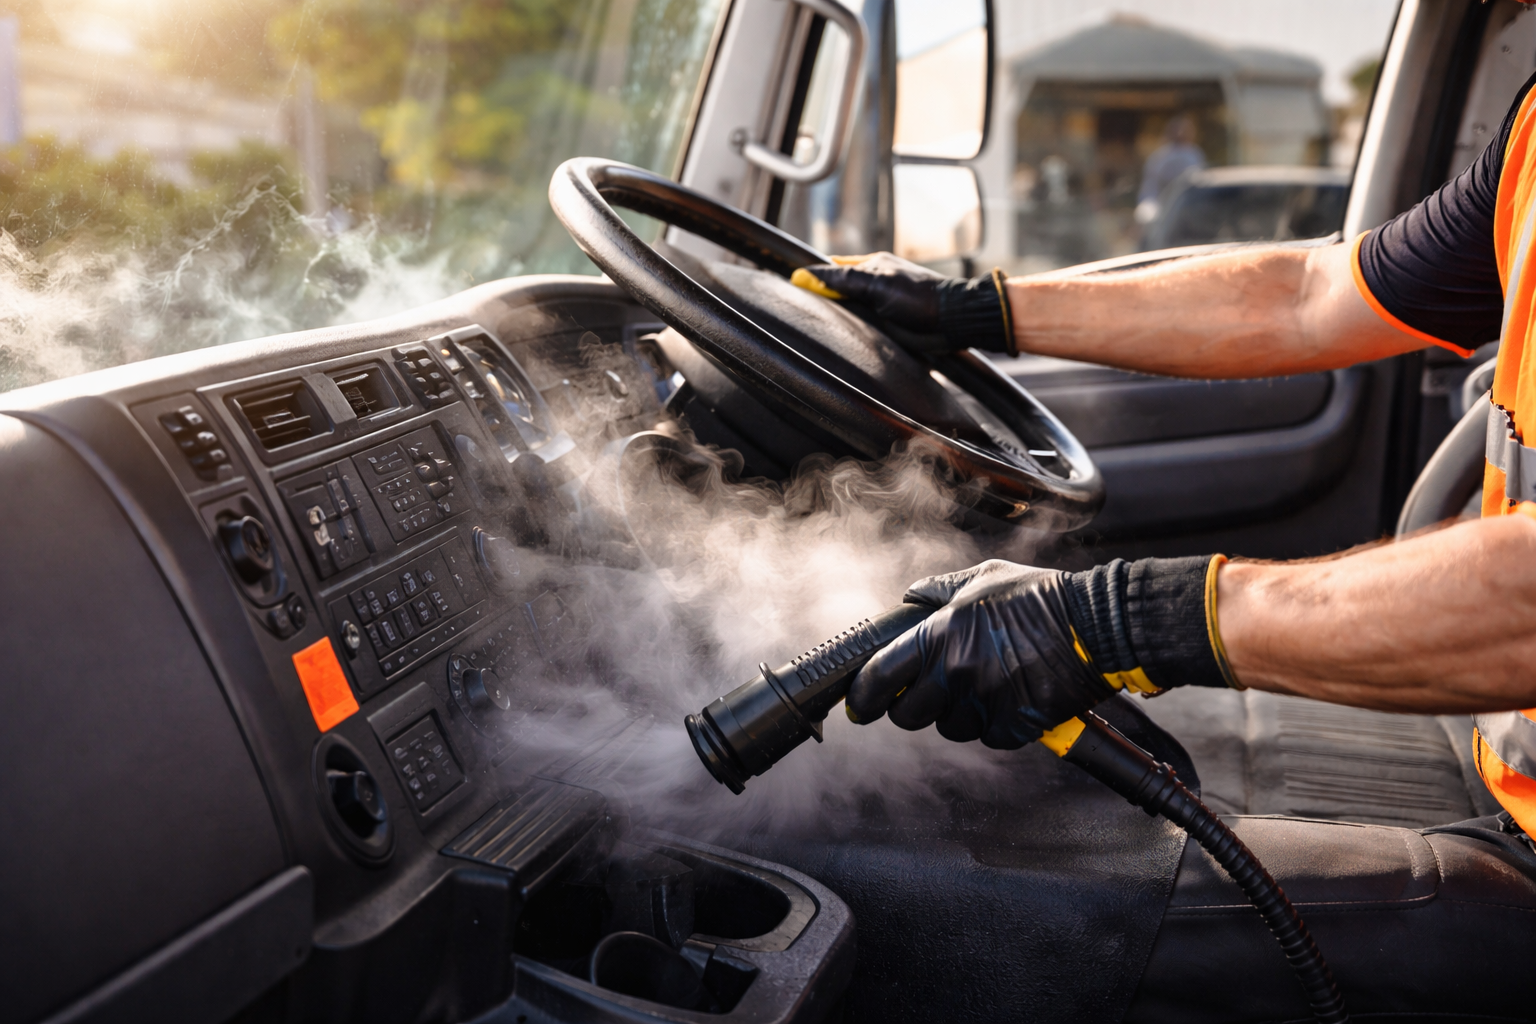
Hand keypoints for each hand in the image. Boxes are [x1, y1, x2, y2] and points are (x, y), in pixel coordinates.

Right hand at [790, 252, 1015, 355]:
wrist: (952, 320)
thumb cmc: (919, 296)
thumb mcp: (875, 283)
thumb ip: (841, 279)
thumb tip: (804, 276)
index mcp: (870, 267)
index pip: (831, 268)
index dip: (813, 277)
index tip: (791, 286)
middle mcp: (873, 284)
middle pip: (837, 290)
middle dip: (821, 298)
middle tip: (798, 310)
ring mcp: (880, 306)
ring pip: (849, 310)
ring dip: (836, 318)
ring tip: (814, 327)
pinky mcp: (888, 326)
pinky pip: (861, 326)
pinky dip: (850, 330)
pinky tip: (841, 338)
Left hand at [845, 560, 1115, 748]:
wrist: (1098, 627)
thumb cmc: (1042, 597)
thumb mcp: (985, 577)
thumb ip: (940, 590)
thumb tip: (911, 598)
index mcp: (941, 635)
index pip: (880, 677)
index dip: (863, 697)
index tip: (859, 706)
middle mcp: (957, 672)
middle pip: (908, 715)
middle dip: (913, 707)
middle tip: (930, 692)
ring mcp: (985, 703)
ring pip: (950, 727)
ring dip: (959, 713)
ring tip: (987, 682)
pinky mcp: (1013, 727)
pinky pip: (988, 736)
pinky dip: (996, 723)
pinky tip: (1013, 694)